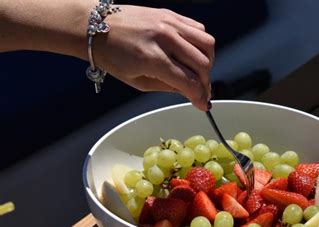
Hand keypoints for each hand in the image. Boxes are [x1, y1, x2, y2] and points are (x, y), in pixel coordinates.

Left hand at [94, 6, 214, 110]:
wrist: (95, 26)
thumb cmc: (111, 55)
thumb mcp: (137, 81)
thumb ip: (166, 87)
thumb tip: (189, 91)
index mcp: (151, 58)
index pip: (188, 80)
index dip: (199, 96)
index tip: (203, 104)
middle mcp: (164, 37)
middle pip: (202, 63)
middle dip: (205, 82)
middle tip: (201, 91)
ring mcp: (169, 23)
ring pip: (207, 44)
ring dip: (207, 62)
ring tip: (198, 72)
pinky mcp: (170, 14)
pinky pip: (198, 29)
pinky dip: (201, 44)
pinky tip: (193, 53)